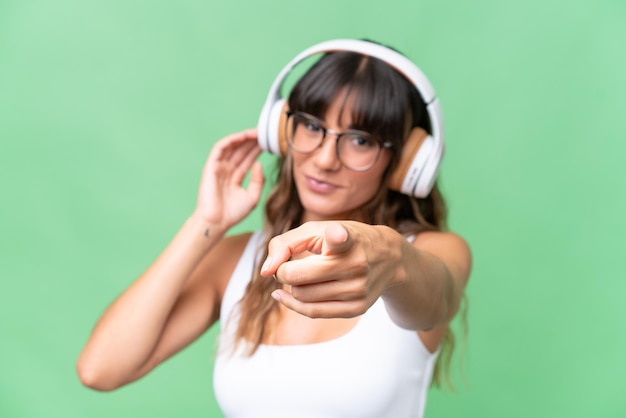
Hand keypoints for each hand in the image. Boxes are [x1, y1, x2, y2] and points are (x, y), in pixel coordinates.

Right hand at [194, 129, 263, 231]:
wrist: (217, 222)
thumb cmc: (233, 213)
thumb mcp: (252, 197)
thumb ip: (258, 180)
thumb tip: (258, 164)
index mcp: (235, 177)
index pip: (247, 158)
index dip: (257, 149)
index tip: (269, 142)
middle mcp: (226, 170)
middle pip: (241, 150)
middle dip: (253, 141)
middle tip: (266, 132)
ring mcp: (218, 167)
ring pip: (232, 147)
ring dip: (244, 138)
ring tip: (257, 132)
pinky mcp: (211, 166)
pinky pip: (220, 149)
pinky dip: (231, 141)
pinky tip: (243, 136)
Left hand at [261, 221, 398, 317]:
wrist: (387, 258)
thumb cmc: (342, 238)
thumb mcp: (315, 230)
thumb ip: (284, 244)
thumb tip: (265, 272)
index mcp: (348, 238)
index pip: (342, 239)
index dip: (337, 236)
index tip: (337, 234)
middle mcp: (355, 264)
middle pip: (298, 278)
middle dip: (284, 272)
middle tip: (287, 265)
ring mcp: (358, 289)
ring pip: (302, 297)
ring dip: (292, 287)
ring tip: (299, 275)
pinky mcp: (357, 308)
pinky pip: (313, 312)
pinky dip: (294, 304)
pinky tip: (286, 295)